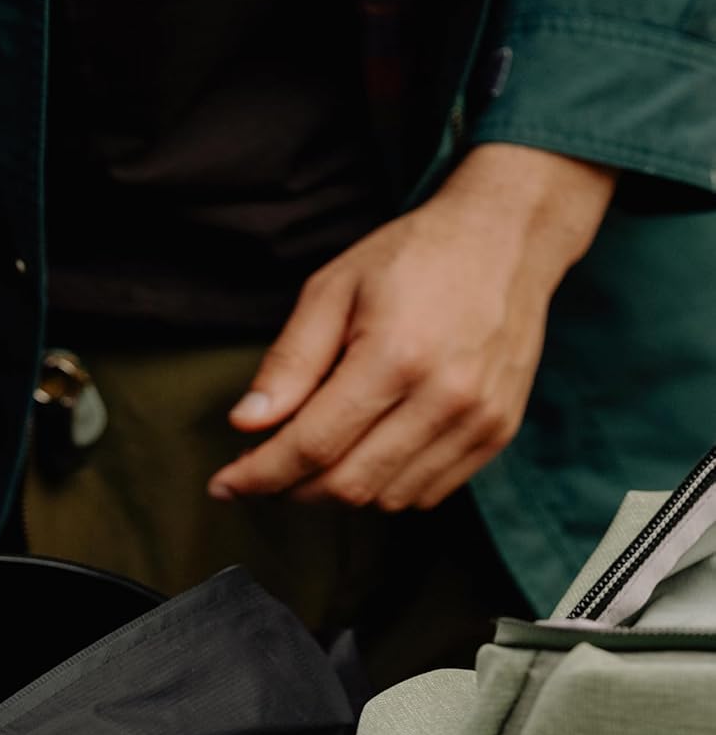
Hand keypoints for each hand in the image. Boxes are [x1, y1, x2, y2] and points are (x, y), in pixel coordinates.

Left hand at [208, 143, 616, 511]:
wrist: (508, 236)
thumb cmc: (414, 256)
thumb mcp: (333, 290)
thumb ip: (289, 362)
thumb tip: (247, 423)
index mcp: (396, 356)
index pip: (312, 446)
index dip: (260, 475)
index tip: (225, 485)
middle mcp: (444, 396)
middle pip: (346, 485)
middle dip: (290, 489)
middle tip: (264, 469)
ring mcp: (477, 420)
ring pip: (385, 498)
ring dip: (337, 491)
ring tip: (317, 454)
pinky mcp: (496, 432)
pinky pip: (426, 494)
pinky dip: (385, 487)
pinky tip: (367, 452)